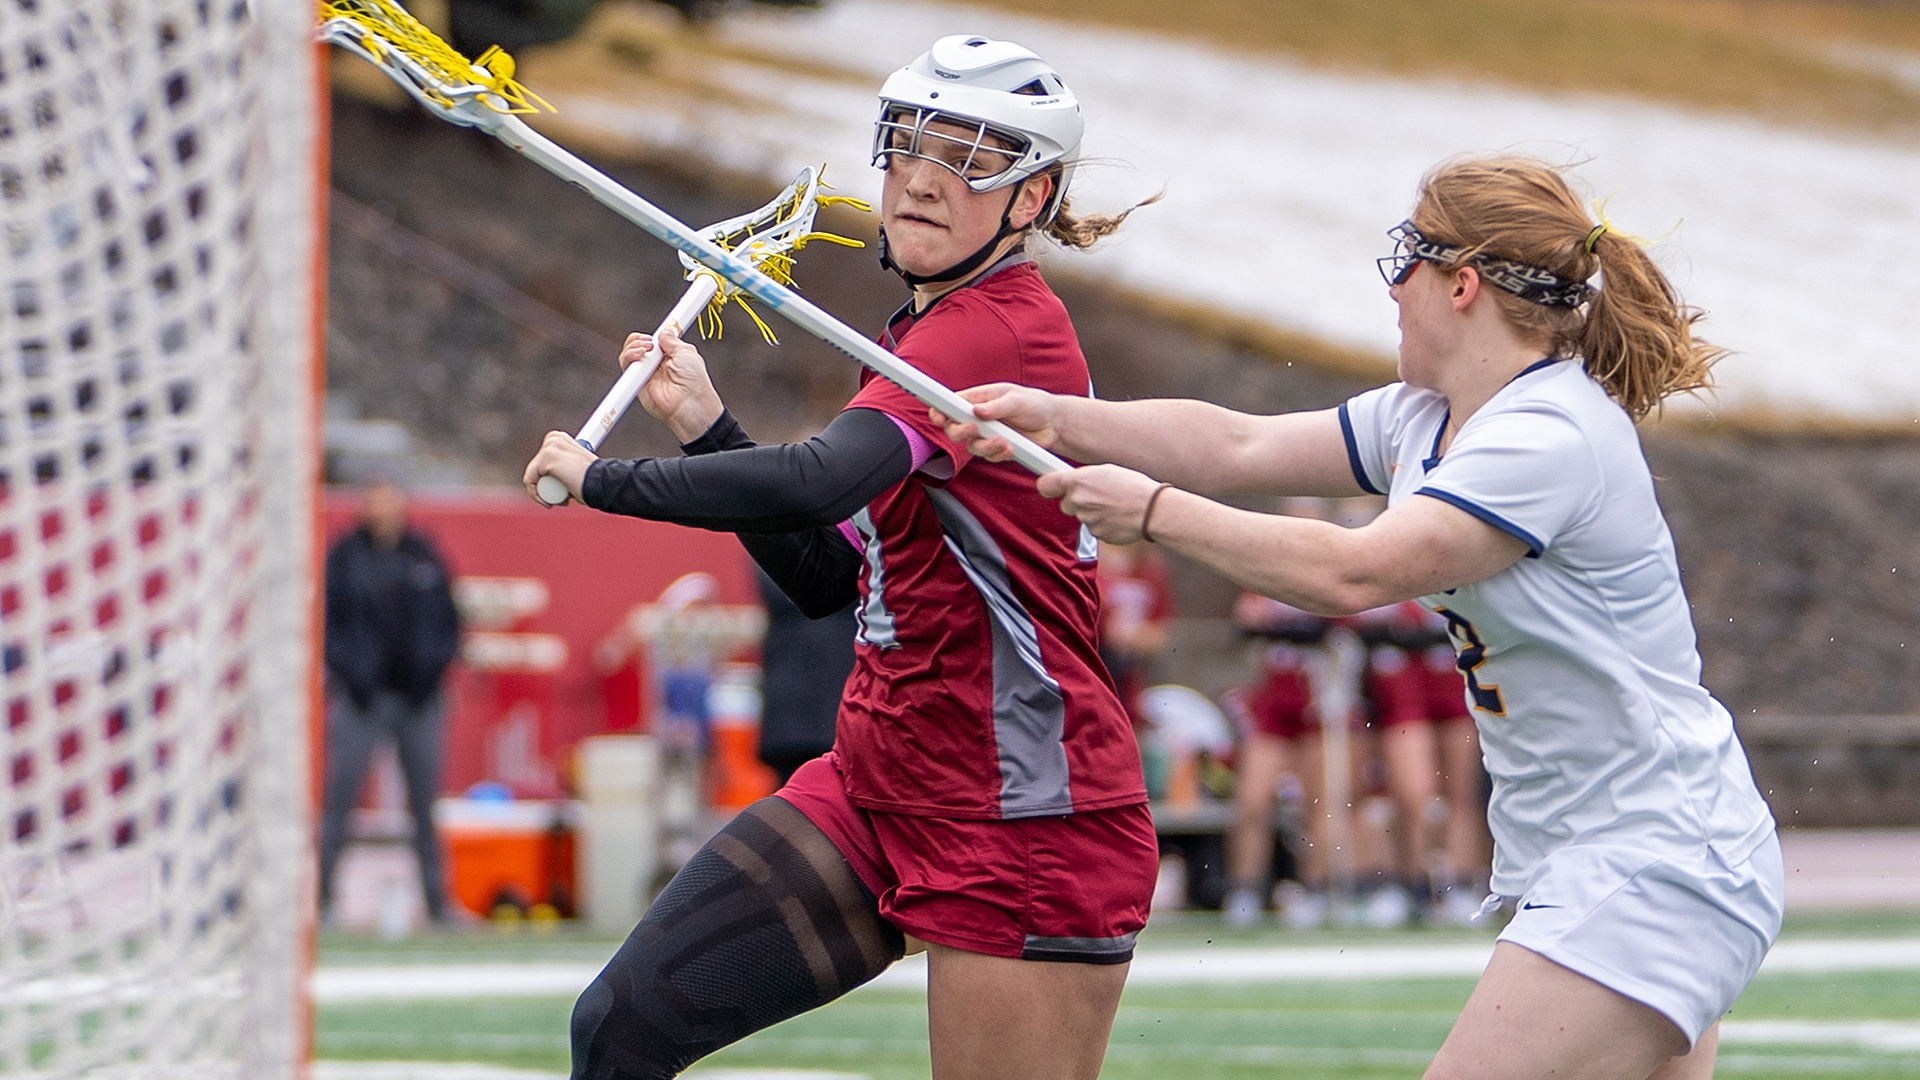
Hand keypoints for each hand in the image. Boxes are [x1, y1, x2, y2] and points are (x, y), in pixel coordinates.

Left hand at [524, 430, 597, 505]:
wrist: (603, 484)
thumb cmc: (594, 482)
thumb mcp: (575, 469)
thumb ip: (564, 467)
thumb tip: (557, 475)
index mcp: (559, 438)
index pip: (541, 465)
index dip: (549, 482)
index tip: (564, 494)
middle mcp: (553, 438)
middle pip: (536, 470)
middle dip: (545, 488)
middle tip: (564, 499)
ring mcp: (549, 447)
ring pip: (532, 477)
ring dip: (542, 493)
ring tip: (562, 501)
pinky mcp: (546, 457)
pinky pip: (530, 481)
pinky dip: (536, 495)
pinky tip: (550, 503)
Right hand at [623, 327, 722, 443]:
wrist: (690, 402)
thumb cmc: (694, 381)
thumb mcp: (686, 352)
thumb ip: (671, 341)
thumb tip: (663, 332)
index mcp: (669, 357)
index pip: (652, 342)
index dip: (649, 336)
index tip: (653, 335)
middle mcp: (656, 365)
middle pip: (637, 346)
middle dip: (639, 339)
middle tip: (649, 342)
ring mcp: (646, 374)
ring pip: (629, 355)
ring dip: (633, 346)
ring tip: (646, 348)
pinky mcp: (637, 384)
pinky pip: (626, 367)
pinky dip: (629, 356)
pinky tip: (640, 354)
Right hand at [932, 383, 1059, 460]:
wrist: (1053, 424)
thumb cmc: (1033, 404)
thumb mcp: (1016, 399)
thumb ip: (996, 406)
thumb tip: (977, 411)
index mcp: (977, 400)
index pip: (950, 405)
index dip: (939, 412)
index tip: (937, 417)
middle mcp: (977, 419)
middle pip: (954, 430)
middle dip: (960, 432)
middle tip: (973, 430)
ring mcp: (986, 436)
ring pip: (972, 447)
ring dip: (985, 446)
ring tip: (1003, 441)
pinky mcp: (997, 450)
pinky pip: (989, 457)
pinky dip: (999, 454)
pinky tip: (1011, 448)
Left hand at [1037, 464, 1166, 544]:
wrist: (1152, 510)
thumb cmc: (1134, 487)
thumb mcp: (1106, 471)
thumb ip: (1084, 478)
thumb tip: (1073, 482)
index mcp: (1078, 481)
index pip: (1045, 485)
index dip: (1049, 486)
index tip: (1051, 486)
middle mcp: (1078, 501)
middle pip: (1065, 504)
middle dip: (1077, 502)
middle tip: (1098, 496)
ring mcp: (1086, 520)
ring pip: (1082, 517)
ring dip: (1093, 513)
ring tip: (1114, 506)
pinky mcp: (1096, 535)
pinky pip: (1094, 529)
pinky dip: (1103, 524)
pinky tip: (1117, 517)